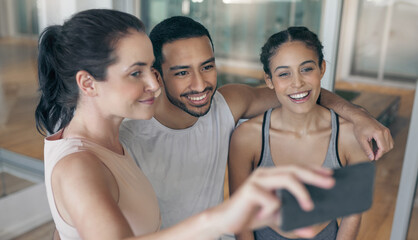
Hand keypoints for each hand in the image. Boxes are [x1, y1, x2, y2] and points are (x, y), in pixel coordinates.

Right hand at [214, 165, 335, 237]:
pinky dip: (274, 209)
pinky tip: (264, 215)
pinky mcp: (250, 190)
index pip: (296, 168)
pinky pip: (271, 200)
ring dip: (301, 192)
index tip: (331, 174)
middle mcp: (265, 173)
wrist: (225, 220)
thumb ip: (293, 222)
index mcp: (272, 175)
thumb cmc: (251, 215)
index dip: (313, 169)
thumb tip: (312, 231)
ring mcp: (257, 180)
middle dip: (314, 175)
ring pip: (286, 178)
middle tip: (331, 183)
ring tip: (310, 206)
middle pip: (294, 169)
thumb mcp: (276, 219)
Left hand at [352, 111, 393, 159]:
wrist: (361, 117)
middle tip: (373, 155)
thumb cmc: (359, 127)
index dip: (379, 155)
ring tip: (375, 152)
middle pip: (388, 147)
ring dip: (384, 150)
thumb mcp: (361, 139)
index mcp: (379, 133)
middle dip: (381, 153)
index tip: (374, 158)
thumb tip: (372, 158)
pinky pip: (390, 141)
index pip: (383, 148)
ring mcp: (387, 130)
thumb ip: (366, 149)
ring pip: (390, 145)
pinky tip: (378, 147)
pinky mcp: (386, 130)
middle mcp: (385, 131)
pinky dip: (385, 145)